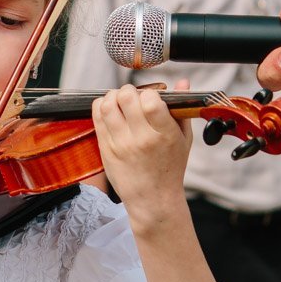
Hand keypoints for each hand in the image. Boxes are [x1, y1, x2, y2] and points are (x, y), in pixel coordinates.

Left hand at [92, 82, 190, 228]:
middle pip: (126, 98)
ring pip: (107, 105)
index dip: (149, 92)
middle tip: (133, 97)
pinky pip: (97, 118)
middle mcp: (141, 139)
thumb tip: (182, 82)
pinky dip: (101, 107)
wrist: (153, 199)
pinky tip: (110, 110)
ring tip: (120, 101)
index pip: (151, 100)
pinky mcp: (106, 149)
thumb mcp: (183, 139)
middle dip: (129, 91)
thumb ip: (181, 109)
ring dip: (113, 96)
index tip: (151, 98)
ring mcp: (120, 144)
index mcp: (164, 134)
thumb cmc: (170, 168)